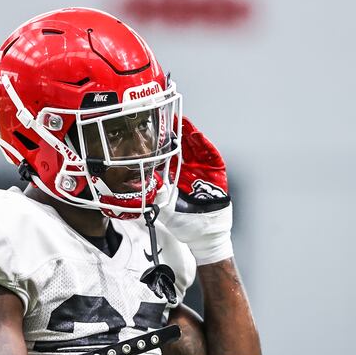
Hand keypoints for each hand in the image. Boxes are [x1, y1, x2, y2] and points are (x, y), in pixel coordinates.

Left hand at [159, 117, 233, 265]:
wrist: (204, 237)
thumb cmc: (185, 224)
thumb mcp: (164, 208)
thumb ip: (155, 196)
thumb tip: (139, 185)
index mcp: (177, 177)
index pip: (170, 156)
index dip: (164, 144)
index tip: (156, 131)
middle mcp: (190, 172)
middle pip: (184, 148)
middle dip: (177, 132)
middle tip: (169, 117)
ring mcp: (204, 172)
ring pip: (197, 149)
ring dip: (190, 135)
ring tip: (183, 123)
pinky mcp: (217, 175)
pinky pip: (212, 158)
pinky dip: (206, 146)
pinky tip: (198, 137)